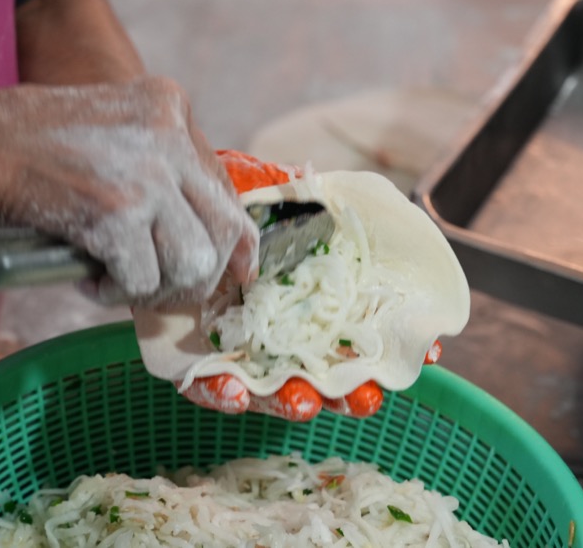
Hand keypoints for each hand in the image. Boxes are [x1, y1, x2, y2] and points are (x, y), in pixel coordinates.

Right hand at [0, 77, 258, 309]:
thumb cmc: (33, 140)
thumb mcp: (116, 129)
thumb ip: (164, 166)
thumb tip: (212, 238)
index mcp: (171, 106)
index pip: (227, 187)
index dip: (236, 240)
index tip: (238, 271)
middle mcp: (169, 135)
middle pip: (222, 229)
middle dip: (201, 275)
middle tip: (168, 290)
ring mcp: (146, 174)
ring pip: (192, 262)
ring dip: (158, 287)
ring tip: (121, 283)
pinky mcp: (116, 212)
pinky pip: (142, 279)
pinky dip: (117, 293)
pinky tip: (91, 280)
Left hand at [178, 150, 442, 420]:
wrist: (153, 200)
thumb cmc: (214, 199)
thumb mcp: (256, 188)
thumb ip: (291, 192)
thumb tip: (313, 181)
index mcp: (305, 294)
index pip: (356, 325)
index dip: (390, 340)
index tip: (429, 349)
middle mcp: (275, 326)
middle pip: (322, 368)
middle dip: (348, 389)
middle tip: (367, 396)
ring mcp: (234, 345)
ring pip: (271, 386)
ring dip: (294, 399)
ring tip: (307, 401)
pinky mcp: (188, 358)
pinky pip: (207, 385)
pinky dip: (222, 391)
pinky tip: (234, 390)